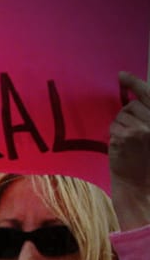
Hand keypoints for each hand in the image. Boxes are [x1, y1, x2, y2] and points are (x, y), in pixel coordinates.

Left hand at [109, 71, 149, 230]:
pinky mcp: (125, 136)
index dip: (134, 83)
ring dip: (120, 126)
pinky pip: (113, 127)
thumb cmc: (147, 159)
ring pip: (120, 116)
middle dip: (127, 115)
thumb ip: (147, 116)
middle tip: (133, 134)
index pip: (149, 94)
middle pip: (130, 105)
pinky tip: (122, 147)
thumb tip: (130, 98)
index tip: (121, 75)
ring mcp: (140, 129)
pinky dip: (114, 135)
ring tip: (129, 143)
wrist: (142, 184)